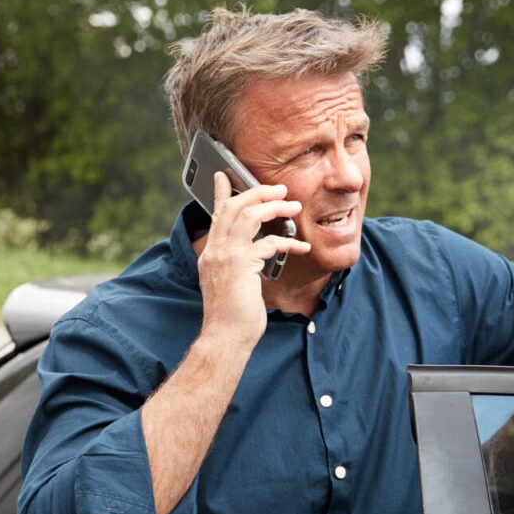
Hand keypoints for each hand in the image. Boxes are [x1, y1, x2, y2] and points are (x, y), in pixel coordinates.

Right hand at [196, 171, 307, 348]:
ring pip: (248, 216)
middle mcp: (215, 251)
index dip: (221, 193)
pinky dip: (287, 242)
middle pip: (233, 207)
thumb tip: (256, 252)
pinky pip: (268, 242)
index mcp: (212, 254)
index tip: (224, 176)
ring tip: (293, 206)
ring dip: (273, 207)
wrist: (225, 337)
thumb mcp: (232, 283)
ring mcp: (226, 256)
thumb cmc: (233, 316)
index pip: (216, 215)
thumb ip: (239, 263)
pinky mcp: (241, 265)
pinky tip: (301, 248)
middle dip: (258, 192)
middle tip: (279, 189)